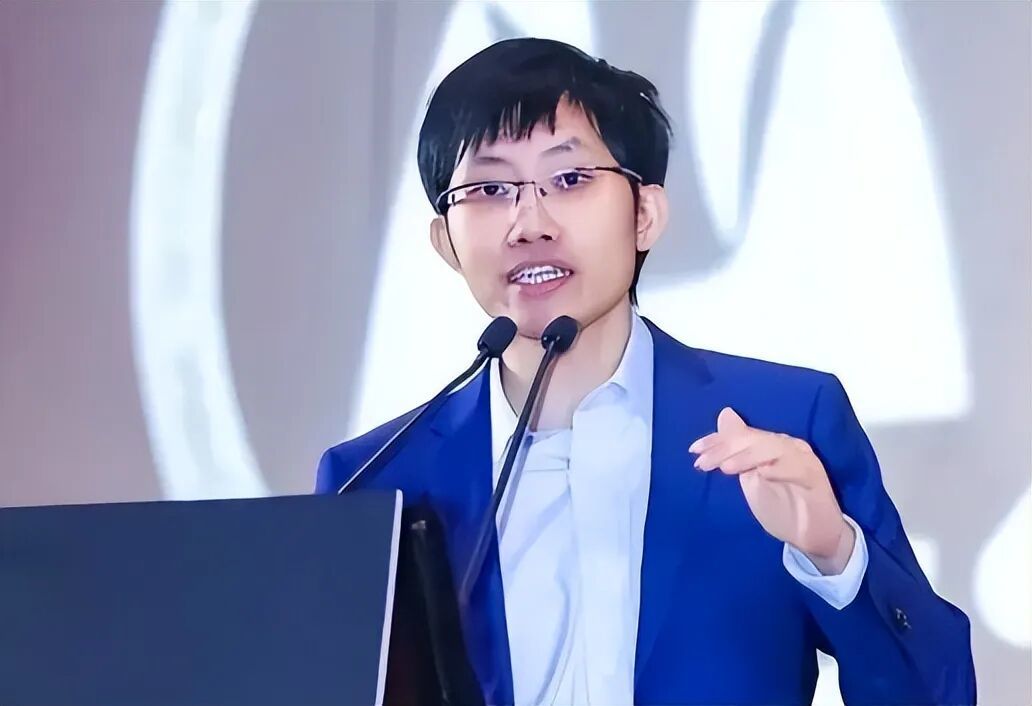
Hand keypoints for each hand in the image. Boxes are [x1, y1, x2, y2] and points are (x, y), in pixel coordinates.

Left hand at [689, 407, 854, 574]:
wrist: (813, 539)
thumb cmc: (782, 508)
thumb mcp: (751, 480)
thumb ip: (737, 454)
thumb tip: (724, 416)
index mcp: (773, 445)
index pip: (742, 435)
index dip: (717, 440)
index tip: (694, 450)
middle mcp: (789, 447)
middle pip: (755, 439)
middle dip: (725, 448)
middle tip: (703, 463)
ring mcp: (804, 461)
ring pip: (774, 448)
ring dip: (748, 456)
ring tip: (726, 468)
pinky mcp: (816, 479)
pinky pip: (798, 469)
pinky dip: (779, 469)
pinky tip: (761, 474)